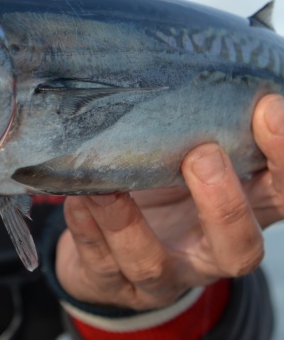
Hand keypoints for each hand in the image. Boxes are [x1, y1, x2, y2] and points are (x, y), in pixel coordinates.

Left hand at [54, 95, 283, 310]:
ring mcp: (161, 271)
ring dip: (127, 221)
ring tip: (105, 185)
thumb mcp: (183, 156)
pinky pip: (98, 260)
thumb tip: (192, 59)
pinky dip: (87, 227)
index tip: (267, 108)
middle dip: (223, 204)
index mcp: (239, 211)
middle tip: (202, 155)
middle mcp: (208, 249)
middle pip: (239, 247)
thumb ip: (196, 126)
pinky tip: (76, 198)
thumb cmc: (157, 187)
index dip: (283, 156)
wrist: (106, 250)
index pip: (282, 191)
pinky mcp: (111, 279)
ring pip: (152, 262)